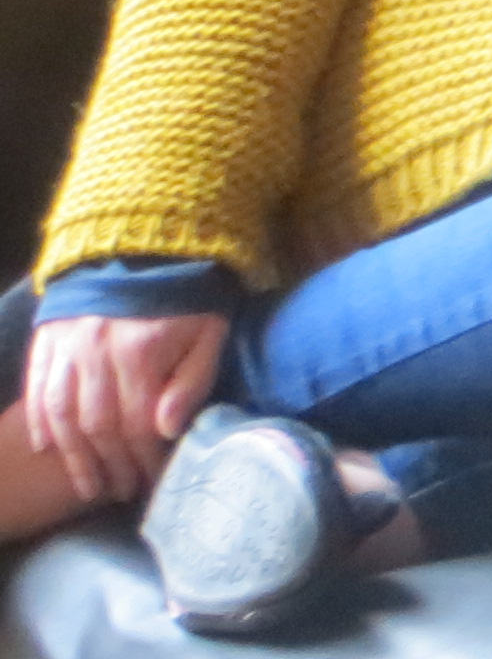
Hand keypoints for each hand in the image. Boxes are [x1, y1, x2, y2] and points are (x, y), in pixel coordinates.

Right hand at [22, 311, 229, 511]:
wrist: (147, 246)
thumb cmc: (187, 297)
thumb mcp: (208, 332)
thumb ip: (192, 380)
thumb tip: (166, 429)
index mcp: (140, 352)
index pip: (139, 424)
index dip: (146, 458)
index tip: (154, 481)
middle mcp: (96, 353)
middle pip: (98, 427)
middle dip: (112, 466)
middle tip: (123, 491)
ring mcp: (65, 348)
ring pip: (62, 416)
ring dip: (74, 457)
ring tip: (88, 486)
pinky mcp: (46, 340)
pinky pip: (37, 391)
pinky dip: (40, 423)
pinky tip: (47, 449)